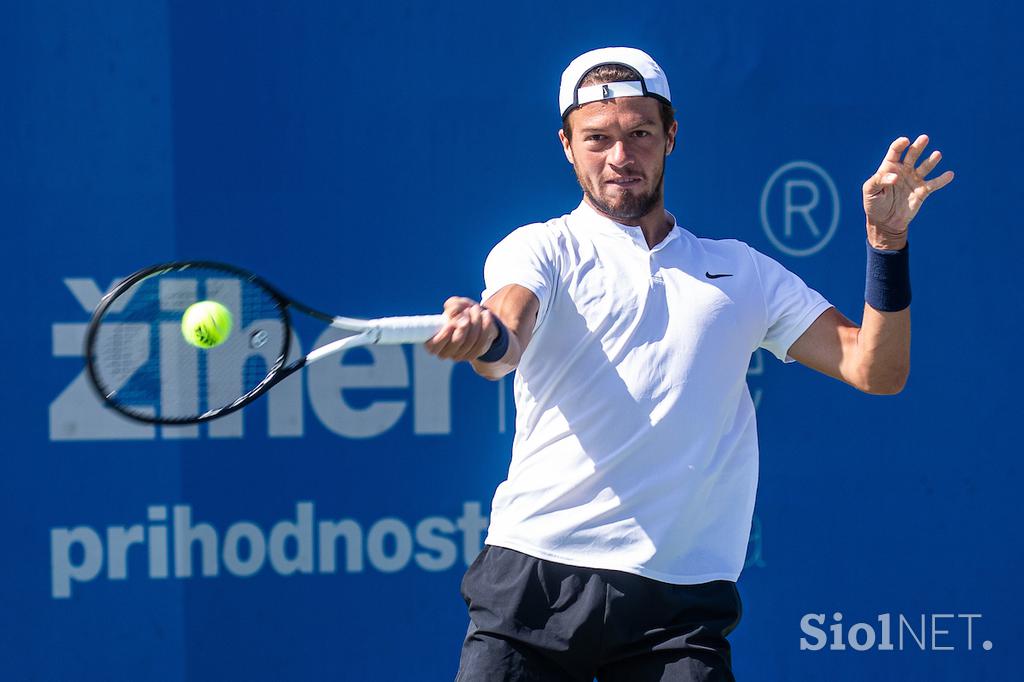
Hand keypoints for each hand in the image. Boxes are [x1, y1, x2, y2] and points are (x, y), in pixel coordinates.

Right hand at [424, 296, 499, 360]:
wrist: (474, 318)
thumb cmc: (458, 312)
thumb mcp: (454, 305)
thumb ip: (452, 306)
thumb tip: (453, 314)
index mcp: (432, 343)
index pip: (436, 342)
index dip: (446, 331)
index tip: (455, 318)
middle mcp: (444, 353)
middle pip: (457, 340)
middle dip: (465, 323)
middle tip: (468, 310)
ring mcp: (458, 356)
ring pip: (470, 340)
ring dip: (476, 322)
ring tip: (476, 309)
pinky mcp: (472, 355)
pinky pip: (481, 342)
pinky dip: (485, 327)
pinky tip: (486, 315)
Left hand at [862, 134, 954, 248]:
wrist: (884, 222)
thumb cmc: (874, 204)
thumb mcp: (869, 192)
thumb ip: (878, 181)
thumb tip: (895, 177)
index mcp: (889, 167)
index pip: (895, 151)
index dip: (900, 144)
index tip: (905, 141)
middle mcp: (903, 170)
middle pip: (912, 155)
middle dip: (918, 146)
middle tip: (924, 138)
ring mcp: (914, 180)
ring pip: (925, 167)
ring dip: (931, 160)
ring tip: (937, 154)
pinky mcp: (922, 192)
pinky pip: (934, 184)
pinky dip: (942, 180)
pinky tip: (950, 174)